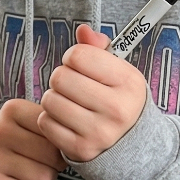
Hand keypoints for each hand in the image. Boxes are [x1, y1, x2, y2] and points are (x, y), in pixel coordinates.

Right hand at [0, 99, 65, 179]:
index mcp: (12, 109)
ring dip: (48, 178)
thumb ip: (56, 126)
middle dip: (57, 162)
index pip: (56, 130)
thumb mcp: (37, 122)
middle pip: (51, 154)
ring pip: (44, 177)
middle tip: (48, 160)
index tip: (53, 143)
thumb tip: (74, 148)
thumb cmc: (25, 137)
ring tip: (37, 170)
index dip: (62, 141)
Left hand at [38, 25, 146, 162]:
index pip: (79, 55)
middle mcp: (116, 108)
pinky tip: (66, 120)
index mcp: (128, 83)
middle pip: (60, 77)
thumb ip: (98, 48)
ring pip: (50, 100)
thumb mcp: (119, 71)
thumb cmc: (119, 100)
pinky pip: (45, 123)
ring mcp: (99, 132)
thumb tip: (83, 30)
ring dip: (54, 98)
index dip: (73, 56)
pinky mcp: (81, 149)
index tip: (80, 65)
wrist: (134, 145)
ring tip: (69, 102)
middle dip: (61, 77)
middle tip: (72, 85)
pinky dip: (50, 119)